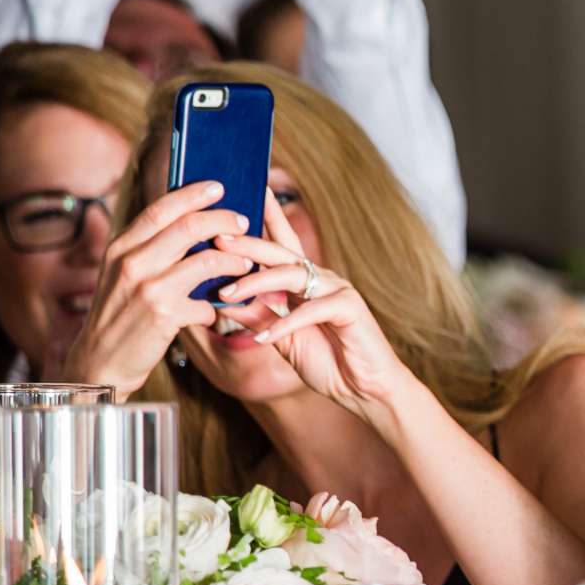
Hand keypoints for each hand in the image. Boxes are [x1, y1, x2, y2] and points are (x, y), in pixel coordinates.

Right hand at [60, 182, 251, 395]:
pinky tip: (217, 309)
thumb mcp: (123, 274)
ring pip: (208, 260)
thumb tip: (193, 223)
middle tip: (244, 223)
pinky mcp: (165, 315)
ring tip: (246, 264)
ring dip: (235, 261)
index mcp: (120, 248)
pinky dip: (217, 305)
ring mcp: (148, 289)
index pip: (160, 209)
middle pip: (189, 226)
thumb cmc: (120, 314)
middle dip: (224, 220)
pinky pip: (207, 302)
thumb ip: (149, 249)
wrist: (100, 362)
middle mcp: (131, 263)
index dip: (193, 194)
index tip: (219, 186)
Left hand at [218, 193, 417, 422]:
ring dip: (258, 282)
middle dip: (249, 242)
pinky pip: (312, 309)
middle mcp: (322, 280)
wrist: (364, 389)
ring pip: (293, 274)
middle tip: (219, 235)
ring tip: (229, 292)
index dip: (266, 220)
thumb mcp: (281, 338)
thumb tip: (224, 299)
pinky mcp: (350, 308)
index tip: (247, 195)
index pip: (282, 246)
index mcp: (306, 283)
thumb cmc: (328, 362)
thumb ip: (258, 316)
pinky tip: (265, 337)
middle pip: (282, 253)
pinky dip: (286, 323)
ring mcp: (338, 290)